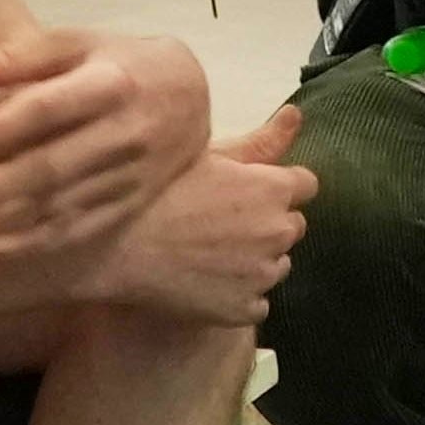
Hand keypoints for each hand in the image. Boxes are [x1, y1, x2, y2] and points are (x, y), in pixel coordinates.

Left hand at [0, 29, 210, 262]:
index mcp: (110, 82)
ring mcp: (132, 175)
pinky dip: (32, 246)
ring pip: (61, 208)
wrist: (189, 93)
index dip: (1, 131)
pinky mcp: (131, 205)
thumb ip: (16, 58)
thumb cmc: (119, 62)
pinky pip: (78, 231)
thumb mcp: (75, 44)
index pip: (49, 110)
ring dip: (3, 227)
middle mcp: (125, 133)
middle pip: (51, 169)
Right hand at [79, 105, 316, 325]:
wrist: (117, 247)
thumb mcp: (209, 154)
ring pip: (277, 265)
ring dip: (258, 259)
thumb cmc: (158, 191)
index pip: (306, 185)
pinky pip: (257, 302)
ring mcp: (262, 275)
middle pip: (293, 225)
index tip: (250, 188)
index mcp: (273, 188)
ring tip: (212, 251)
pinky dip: (240, 294)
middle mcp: (278, 232)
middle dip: (270, 221)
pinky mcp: (244, 310)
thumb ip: (262, 139)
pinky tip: (208, 280)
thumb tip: (297, 114)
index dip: (278, 185)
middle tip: (225, 219)